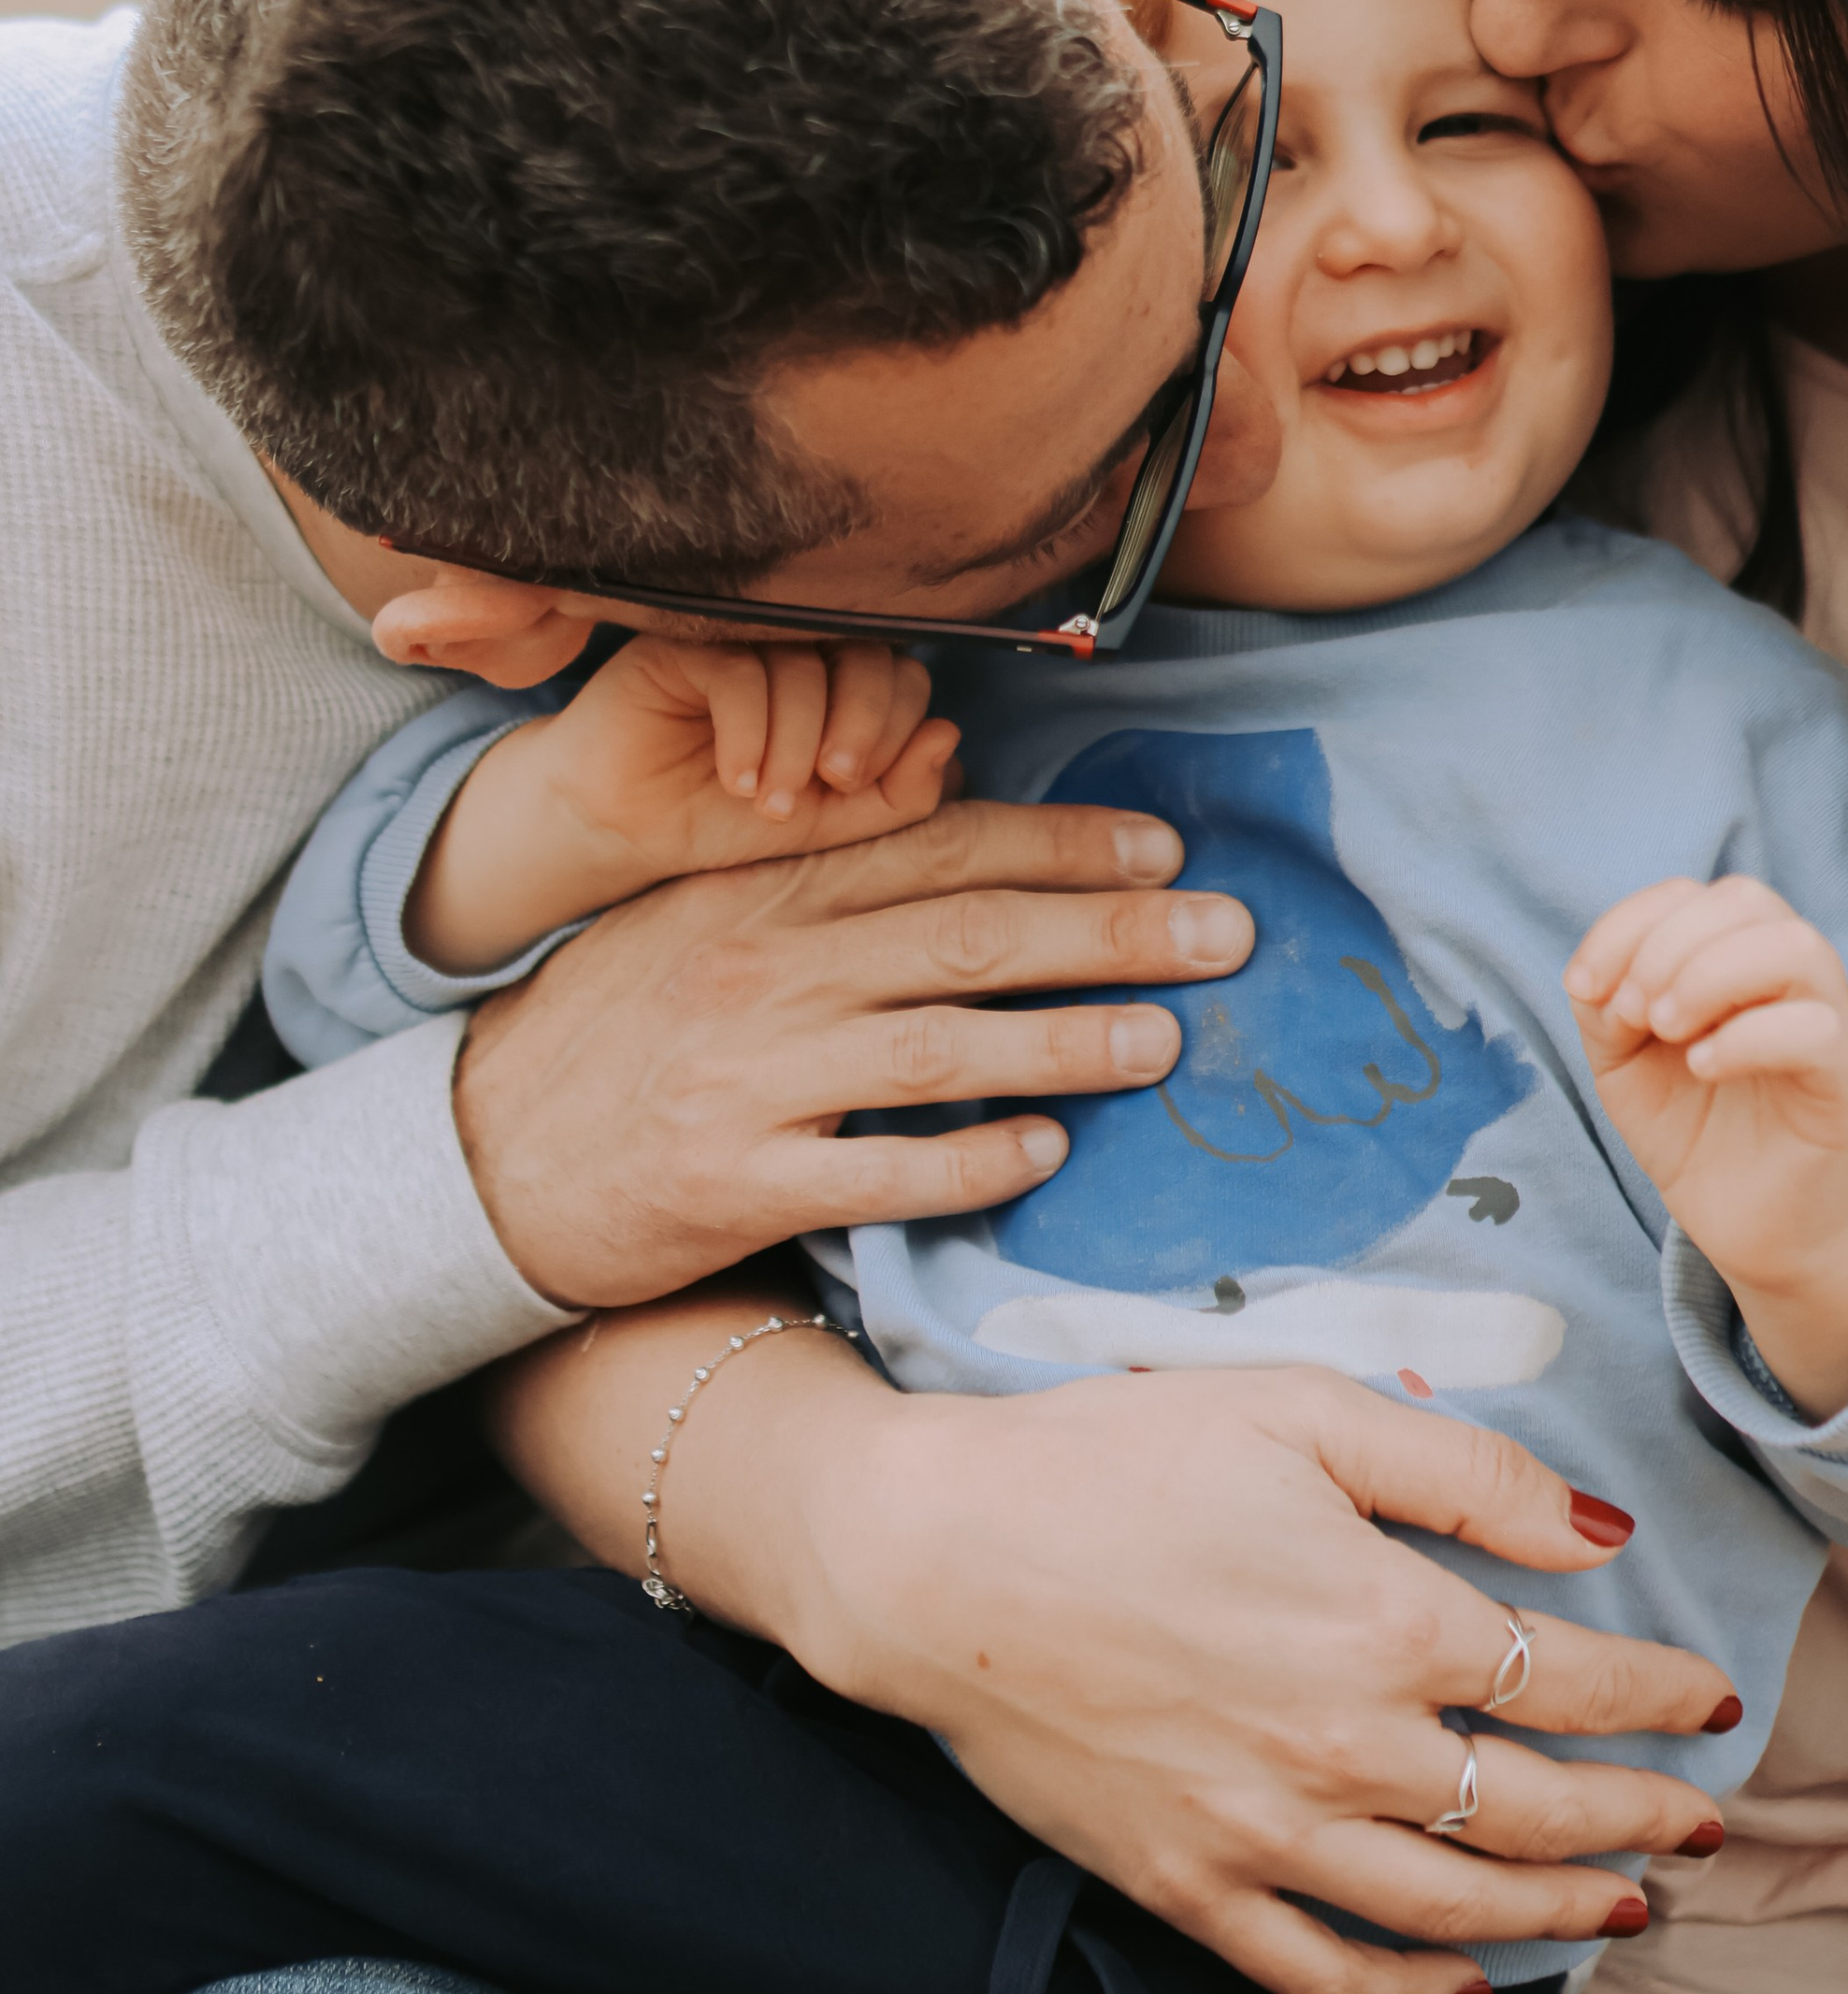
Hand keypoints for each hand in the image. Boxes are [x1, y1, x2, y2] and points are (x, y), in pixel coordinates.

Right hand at [410, 636, 956, 972]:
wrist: (626, 830)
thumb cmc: (729, 822)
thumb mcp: (830, 826)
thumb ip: (898, 793)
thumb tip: (950, 735)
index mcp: (846, 685)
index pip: (906, 679)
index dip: (896, 731)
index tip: (858, 788)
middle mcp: (802, 651)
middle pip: (868, 656)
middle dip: (862, 727)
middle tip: (832, 784)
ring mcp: (743, 640)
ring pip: (804, 665)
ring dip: (795, 743)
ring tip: (766, 802)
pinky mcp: (686, 645)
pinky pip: (740, 671)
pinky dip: (748, 731)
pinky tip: (735, 779)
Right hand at [450, 796, 1254, 1305]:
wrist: (476, 1156)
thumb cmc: (619, 1029)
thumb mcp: (705, 915)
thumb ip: (826, 874)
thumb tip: (962, 813)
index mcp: (768, 889)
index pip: (943, 848)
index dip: (1064, 845)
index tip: (1165, 850)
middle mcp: (767, 967)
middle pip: (969, 935)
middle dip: (1111, 932)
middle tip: (1225, 934)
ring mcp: (750, 1075)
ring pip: (941, 1046)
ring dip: (1067, 1041)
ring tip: (1168, 1040)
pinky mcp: (731, 1180)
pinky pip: (877, 1170)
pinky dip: (970, 1159)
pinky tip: (1047, 1152)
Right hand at [493, 1316, 1741, 1993]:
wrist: (931, 1554)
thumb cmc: (1113, 1456)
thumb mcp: (1300, 1407)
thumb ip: (1464, 1469)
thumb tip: (1599, 1526)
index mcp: (1384, 1620)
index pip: (1571, 1680)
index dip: (1659, 1692)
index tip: (1713, 1695)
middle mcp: (1344, 1749)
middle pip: (1537, 1815)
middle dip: (1642, 1819)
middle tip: (1706, 1818)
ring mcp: (1264, 1833)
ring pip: (1453, 1911)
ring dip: (1560, 1916)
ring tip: (1630, 1904)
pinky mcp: (1186, 1882)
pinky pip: (1322, 1970)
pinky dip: (1408, 1991)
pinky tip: (1459, 1981)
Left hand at [1566, 875, 1847, 1414]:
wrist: (1751, 1229)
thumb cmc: (1695, 1132)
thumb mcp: (1625, 1063)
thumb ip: (1605, 1008)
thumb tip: (1594, 977)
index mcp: (1736, 958)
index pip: (1691, 893)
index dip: (1627, 923)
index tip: (1583, 987)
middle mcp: (1792, 978)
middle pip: (1746, 898)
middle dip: (1667, 944)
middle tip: (1634, 1015)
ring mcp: (1831, 1024)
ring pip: (1798, 946)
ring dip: (1710, 976)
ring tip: (1666, 1031)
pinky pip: (1817, 1029)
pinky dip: (1747, 1037)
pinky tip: (1703, 1068)